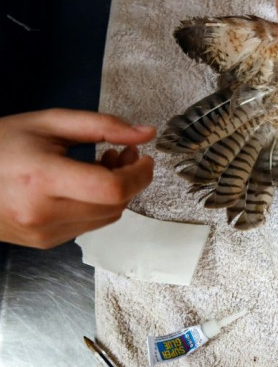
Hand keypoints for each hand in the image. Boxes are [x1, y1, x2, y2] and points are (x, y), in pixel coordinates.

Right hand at [0, 109, 155, 248]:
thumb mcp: (48, 123)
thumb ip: (102, 126)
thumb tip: (146, 133)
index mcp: (43, 179)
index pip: (113, 189)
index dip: (139, 174)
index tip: (143, 157)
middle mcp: (44, 213)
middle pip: (116, 204)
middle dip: (131, 179)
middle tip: (122, 154)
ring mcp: (44, 233)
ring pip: (107, 218)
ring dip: (117, 193)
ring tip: (102, 166)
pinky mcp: (45, 243)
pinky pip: (89, 225)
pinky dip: (98, 205)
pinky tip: (84, 186)